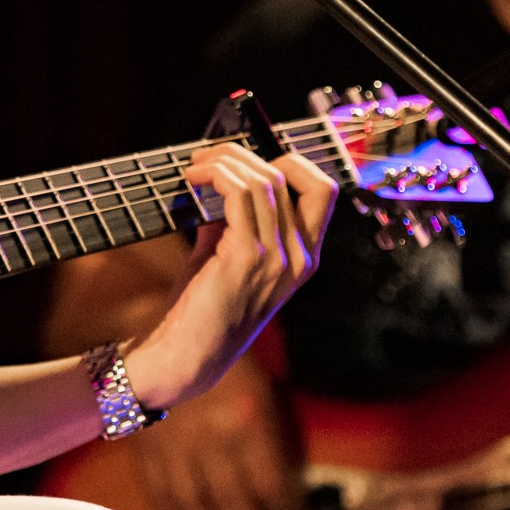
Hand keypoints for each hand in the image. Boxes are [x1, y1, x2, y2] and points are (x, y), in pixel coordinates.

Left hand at [121, 144, 335, 414]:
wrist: (186, 356)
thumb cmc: (203, 309)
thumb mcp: (230, 256)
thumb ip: (235, 220)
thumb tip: (222, 178)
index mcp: (305, 256)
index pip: (322, 189)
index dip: (289, 162)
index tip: (247, 160)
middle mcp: (301, 257)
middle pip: (292, 175)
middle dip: (247, 153)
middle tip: (208, 157)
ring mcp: (278, 259)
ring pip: (263, 179)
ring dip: (224, 160)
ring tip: (195, 168)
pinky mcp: (247, 258)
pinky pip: (240, 193)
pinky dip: (215, 175)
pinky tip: (193, 179)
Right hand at [127, 356, 297, 509]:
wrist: (172, 337)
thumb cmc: (227, 368)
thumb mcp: (261, 395)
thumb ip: (270, 444)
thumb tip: (279, 498)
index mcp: (245, 421)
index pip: (268, 485)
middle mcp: (209, 438)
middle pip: (231, 504)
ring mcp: (173, 444)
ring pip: (193, 506)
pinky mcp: (146, 446)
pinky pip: (160, 494)